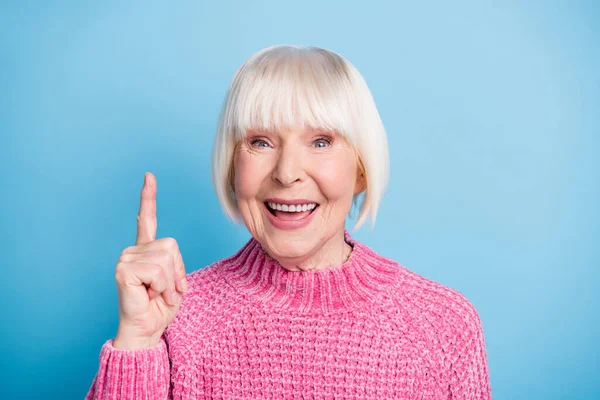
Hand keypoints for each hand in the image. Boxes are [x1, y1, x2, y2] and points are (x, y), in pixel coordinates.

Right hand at [112, 172, 187, 348]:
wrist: (148, 329)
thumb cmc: (161, 307)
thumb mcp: (176, 281)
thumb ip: (174, 262)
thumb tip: (168, 251)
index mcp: (146, 250)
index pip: (147, 218)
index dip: (148, 197)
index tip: (149, 176)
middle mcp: (134, 250)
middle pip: (171, 246)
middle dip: (177, 272)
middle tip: (167, 290)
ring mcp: (126, 258)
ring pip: (166, 259)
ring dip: (169, 282)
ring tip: (157, 293)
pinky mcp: (123, 269)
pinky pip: (156, 270)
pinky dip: (161, 286)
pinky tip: (148, 293)